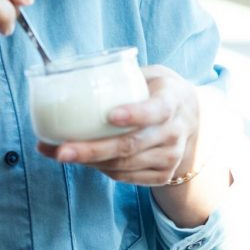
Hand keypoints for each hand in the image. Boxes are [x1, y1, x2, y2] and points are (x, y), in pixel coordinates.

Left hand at [36, 65, 200, 185]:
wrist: (191, 117)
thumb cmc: (158, 90)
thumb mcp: (150, 74)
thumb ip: (122, 76)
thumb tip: (70, 72)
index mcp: (172, 101)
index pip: (156, 110)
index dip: (135, 114)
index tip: (110, 115)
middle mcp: (175, 132)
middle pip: (132, 145)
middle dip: (93, 150)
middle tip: (63, 150)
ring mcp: (170, 157)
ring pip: (124, 165)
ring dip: (88, 162)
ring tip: (58, 153)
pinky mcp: (163, 175)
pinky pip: (126, 177)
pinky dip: (100, 170)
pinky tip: (81, 161)